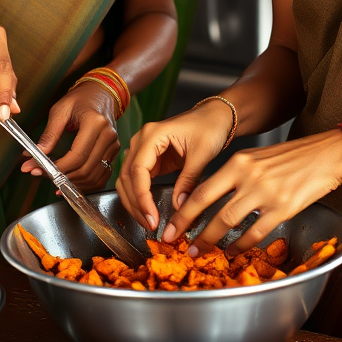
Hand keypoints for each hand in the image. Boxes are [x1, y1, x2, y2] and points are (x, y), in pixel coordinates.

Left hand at [20, 83, 119, 190]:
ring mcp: (114, 145)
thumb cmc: (80, 99)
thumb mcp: (60, 110)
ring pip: (94, 177)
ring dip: (74, 184)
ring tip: (56, 181)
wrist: (102, 92)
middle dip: (63, 178)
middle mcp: (108, 136)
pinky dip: (86, 184)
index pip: (77, 156)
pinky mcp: (114, 152)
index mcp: (95, 123)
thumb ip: (49, 134)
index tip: (40, 170)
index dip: (58, 168)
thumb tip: (32, 156)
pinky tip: (72, 183)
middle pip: (86, 169)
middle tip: (43, 175)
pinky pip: (102, 176)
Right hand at [116, 101, 231, 230]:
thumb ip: (189, 180)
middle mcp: (142, 139)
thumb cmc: (209, 127)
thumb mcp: (202, 153)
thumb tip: (179, 208)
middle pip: (127, 176)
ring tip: (148, 221)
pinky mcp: (149, 158)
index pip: (138, 170)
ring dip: (133, 202)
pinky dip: (139, 196)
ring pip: (127, 179)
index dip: (142, 197)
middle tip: (150, 225)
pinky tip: (148, 210)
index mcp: (153, 134)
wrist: (214, 116)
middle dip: (135, 204)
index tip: (151, 218)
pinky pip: (137, 179)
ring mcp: (143, 148)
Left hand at [160, 130, 341, 253]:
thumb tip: (210, 200)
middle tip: (176, 243)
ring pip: (228, 222)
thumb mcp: (256, 157)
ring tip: (200, 250)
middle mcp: (248, 176)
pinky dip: (239, 245)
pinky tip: (232, 250)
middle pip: (209, 207)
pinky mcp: (283, 209)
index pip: (202, 189)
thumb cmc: (289, 158)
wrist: (326, 155)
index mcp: (239, 162)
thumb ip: (235, 175)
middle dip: (189, 229)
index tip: (171, 225)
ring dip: (210, 240)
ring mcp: (265, 193)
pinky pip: (254, 233)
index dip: (184, 211)